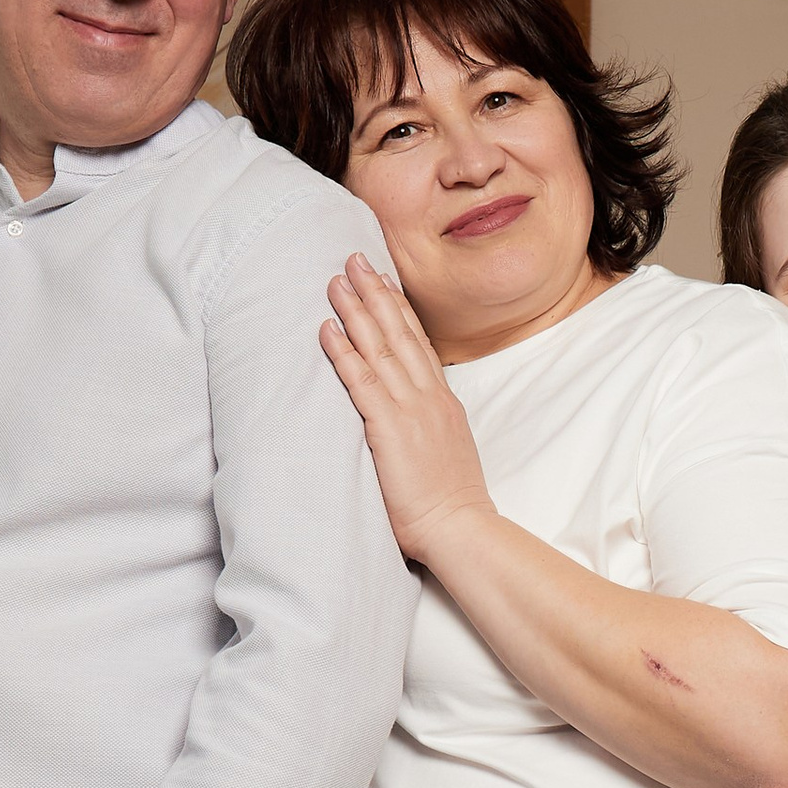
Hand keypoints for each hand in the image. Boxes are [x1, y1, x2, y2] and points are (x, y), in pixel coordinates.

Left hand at [319, 255, 492, 564]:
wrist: (461, 528)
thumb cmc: (451, 503)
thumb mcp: (447, 452)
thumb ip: (429, 428)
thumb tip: (411, 422)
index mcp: (442, 402)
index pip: (419, 343)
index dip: (400, 309)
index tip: (385, 281)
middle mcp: (428, 396)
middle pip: (400, 332)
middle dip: (376, 293)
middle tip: (355, 259)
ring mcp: (411, 409)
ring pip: (380, 346)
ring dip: (356, 309)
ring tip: (336, 280)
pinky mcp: (389, 427)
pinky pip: (361, 380)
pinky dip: (343, 351)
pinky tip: (327, 328)